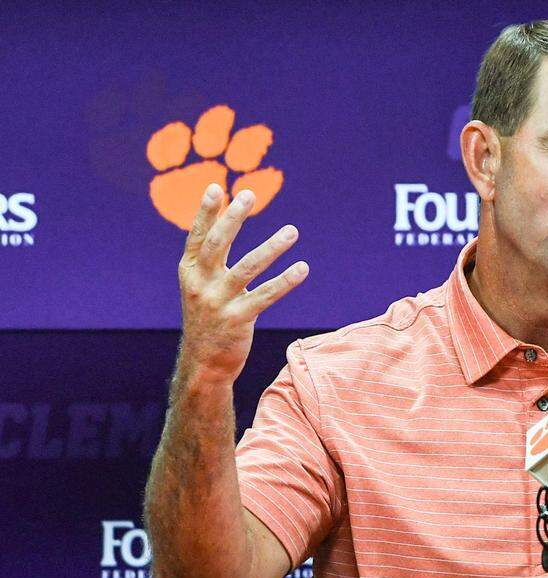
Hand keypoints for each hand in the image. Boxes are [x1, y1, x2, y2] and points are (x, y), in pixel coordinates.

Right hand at [177, 184, 307, 384]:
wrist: (203, 364)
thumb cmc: (207, 318)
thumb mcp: (199, 286)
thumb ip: (208, 259)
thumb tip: (223, 222)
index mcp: (189, 272)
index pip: (197, 236)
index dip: (206, 212)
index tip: (216, 187)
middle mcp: (200, 284)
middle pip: (218, 244)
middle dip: (233, 218)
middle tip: (248, 194)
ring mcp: (218, 302)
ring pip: (248, 268)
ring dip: (272, 247)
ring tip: (292, 230)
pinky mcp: (238, 320)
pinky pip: (266, 296)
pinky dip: (286, 281)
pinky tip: (302, 267)